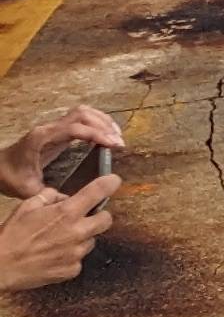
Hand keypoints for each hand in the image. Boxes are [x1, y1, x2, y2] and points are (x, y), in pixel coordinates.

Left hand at [0, 105, 122, 201]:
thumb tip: (74, 204)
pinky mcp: (56, 131)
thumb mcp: (28, 189)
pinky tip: (103, 135)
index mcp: (43, 138)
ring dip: (101, 121)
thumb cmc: (10, 177)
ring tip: (116, 136)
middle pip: (82, 114)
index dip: (97, 134)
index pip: (75, 128)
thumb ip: (50, 196)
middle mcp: (49, 128)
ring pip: (82, 112)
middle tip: (119, 142)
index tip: (114, 144)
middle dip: (104, 125)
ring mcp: (52, 127)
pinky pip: (79, 119)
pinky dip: (95, 123)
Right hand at [0, 172, 117, 290]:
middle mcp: (76, 232)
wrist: (1, 266)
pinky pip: (79, 259)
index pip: (97, 192)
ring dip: (82, 237)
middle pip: (106, 220)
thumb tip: (63, 197)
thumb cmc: (11, 236)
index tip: (113, 181)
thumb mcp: (27, 206)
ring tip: (58, 240)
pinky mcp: (72, 270)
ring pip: (92, 240)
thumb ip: (49, 197)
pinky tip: (54, 255)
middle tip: (84, 217)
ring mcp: (76, 253)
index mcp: (66, 212)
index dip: (109, 184)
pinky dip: (71, 255)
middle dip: (99, 216)